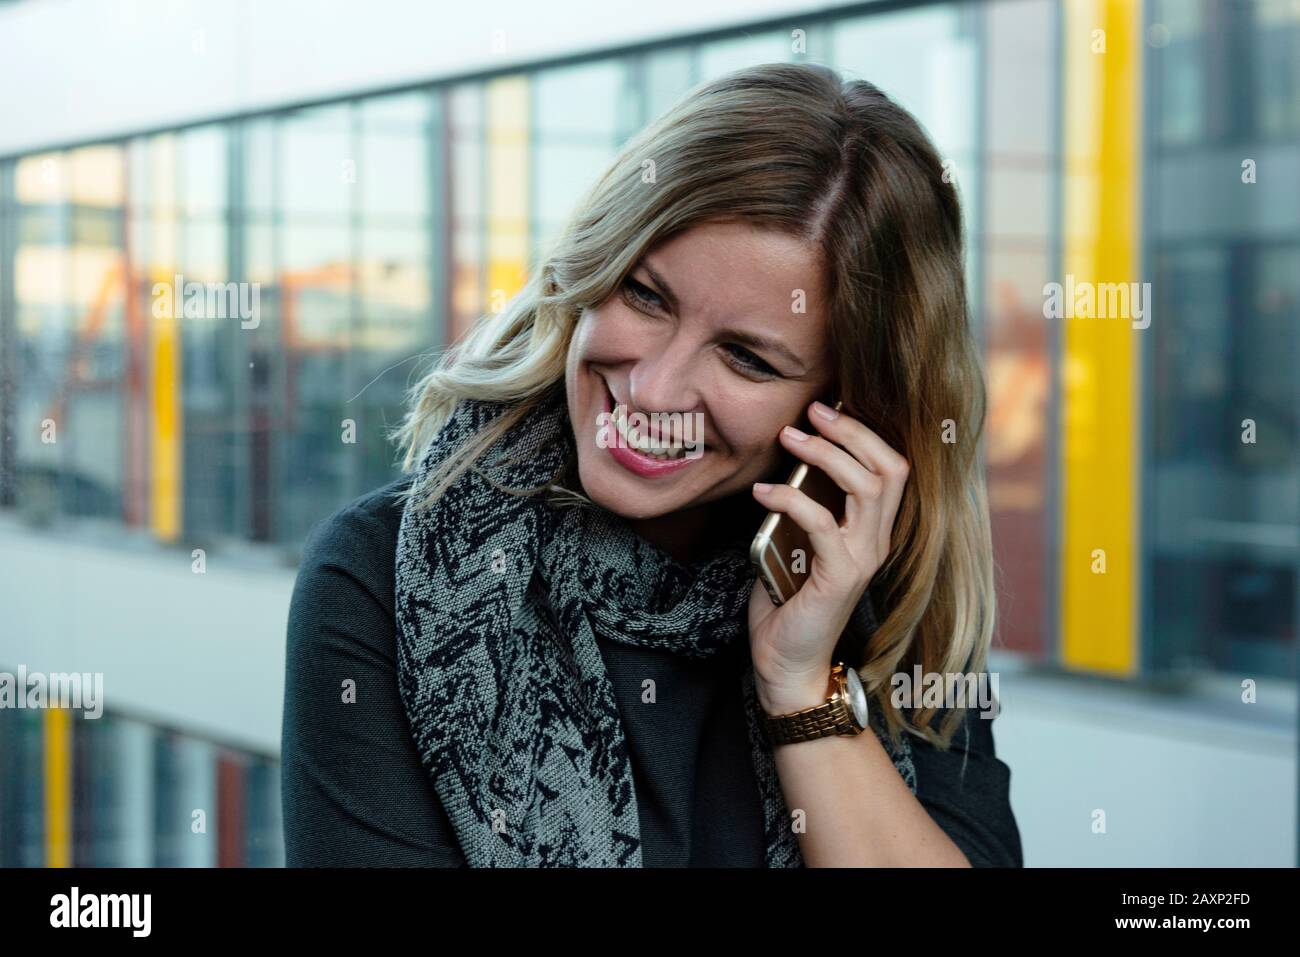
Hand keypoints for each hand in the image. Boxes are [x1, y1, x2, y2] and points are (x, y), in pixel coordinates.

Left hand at [748, 400, 909, 714]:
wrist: (787, 663)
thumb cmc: (788, 604)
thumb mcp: (797, 545)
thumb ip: (803, 510)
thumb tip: (785, 468)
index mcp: (872, 531)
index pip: (892, 468)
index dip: (864, 433)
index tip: (825, 412)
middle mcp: (877, 542)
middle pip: (889, 468)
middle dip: (851, 431)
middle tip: (811, 413)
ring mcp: (863, 560)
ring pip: (866, 487)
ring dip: (825, 455)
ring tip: (788, 440)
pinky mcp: (839, 577)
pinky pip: (821, 523)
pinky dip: (789, 498)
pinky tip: (762, 493)